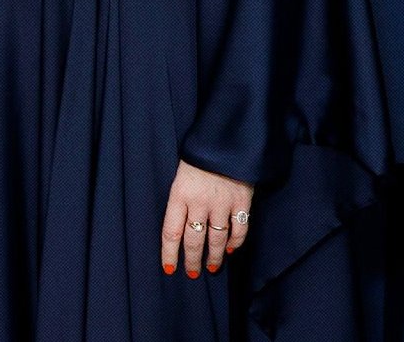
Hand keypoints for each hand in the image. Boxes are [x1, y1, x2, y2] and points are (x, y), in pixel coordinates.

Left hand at [161, 159, 252, 277]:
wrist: (225, 137)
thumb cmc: (197, 156)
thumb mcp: (181, 174)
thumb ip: (180, 199)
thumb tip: (178, 227)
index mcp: (179, 193)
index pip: (170, 231)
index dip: (169, 253)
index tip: (169, 269)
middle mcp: (199, 202)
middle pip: (194, 240)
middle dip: (192, 260)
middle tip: (192, 273)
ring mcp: (222, 203)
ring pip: (216, 239)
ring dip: (213, 256)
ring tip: (210, 267)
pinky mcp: (241, 202)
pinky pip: (239, 230)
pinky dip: (235, 243)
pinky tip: (230, 250)